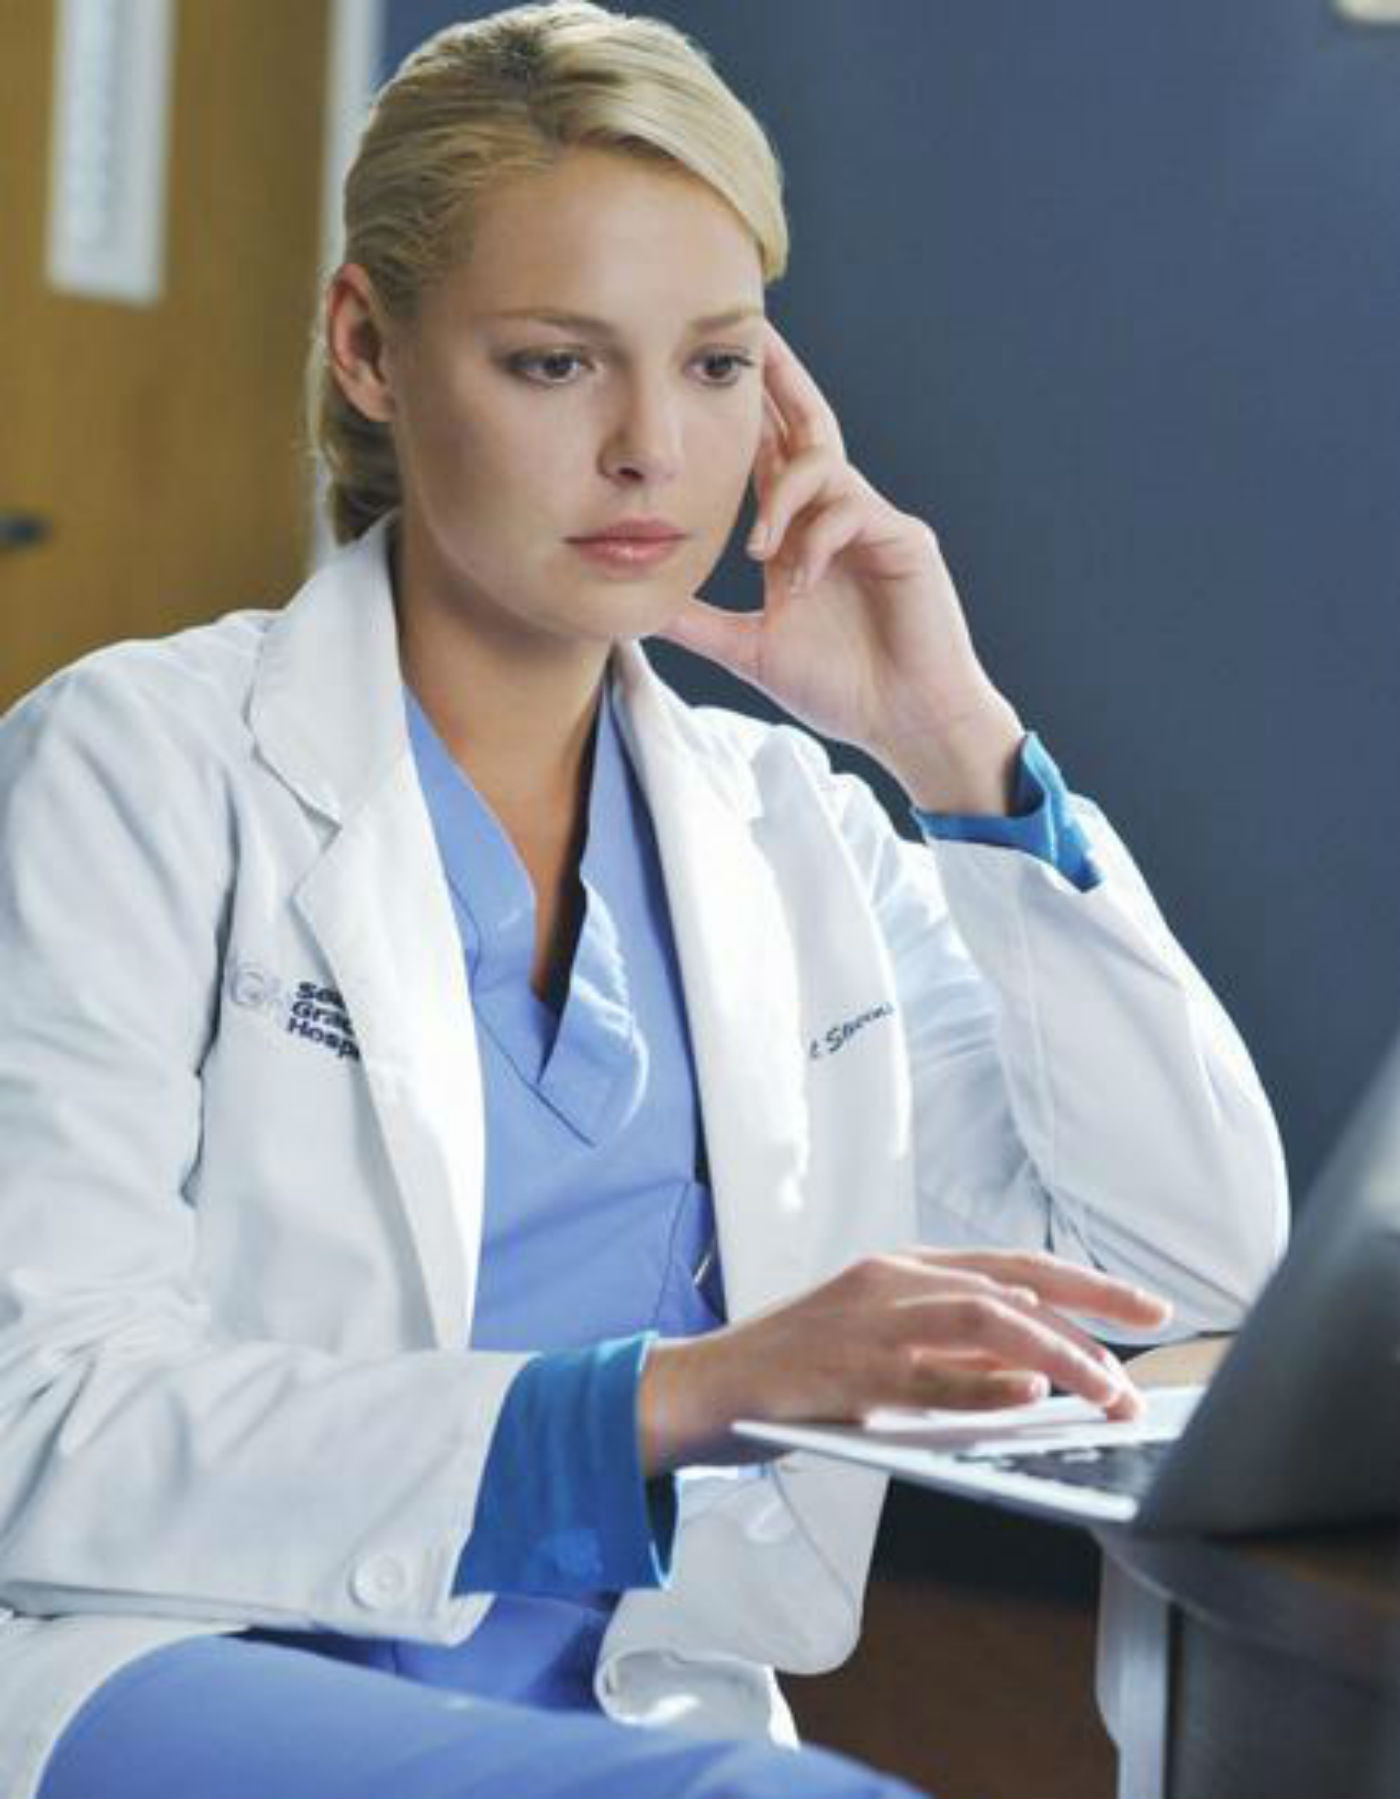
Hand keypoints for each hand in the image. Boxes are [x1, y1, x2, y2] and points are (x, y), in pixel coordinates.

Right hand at [638, 1248, 1173, 1475]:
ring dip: (1058, 1356)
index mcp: (903, 1267)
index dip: (1086, 1283)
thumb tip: (1036, 1371)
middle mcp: (892, 1281)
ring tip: (1106, 1389)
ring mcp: (871, 1324)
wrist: (711, 1384)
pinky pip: (933, 1377)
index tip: (1145, 1306)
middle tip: (1149, 1344)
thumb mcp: (881, 1338)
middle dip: (1092, 1313)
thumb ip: (949, 1345)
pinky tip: (1031, 1395)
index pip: (1014, 1264)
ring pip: (985, 1322)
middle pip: (1013, 1284)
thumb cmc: (799, 1368)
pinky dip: (987, 1384)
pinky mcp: (851, 1373)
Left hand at [652, 318, 1024, 804]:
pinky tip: (799, 581)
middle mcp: (837, 517)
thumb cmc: (843, 688)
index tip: (706, 367)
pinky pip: (852, 512)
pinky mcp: (905, 542)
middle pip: (808, 425)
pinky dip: (817, 539)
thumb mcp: (749, 651)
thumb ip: (699, 623)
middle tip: (751, 329)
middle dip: (779, 378)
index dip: (744, 411)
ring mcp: (874, 524)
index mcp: (801, 534)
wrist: (906, 724)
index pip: (769, 455)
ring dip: (782, 499)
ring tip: (761, 550)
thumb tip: (639, 607)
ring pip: (823, 468)